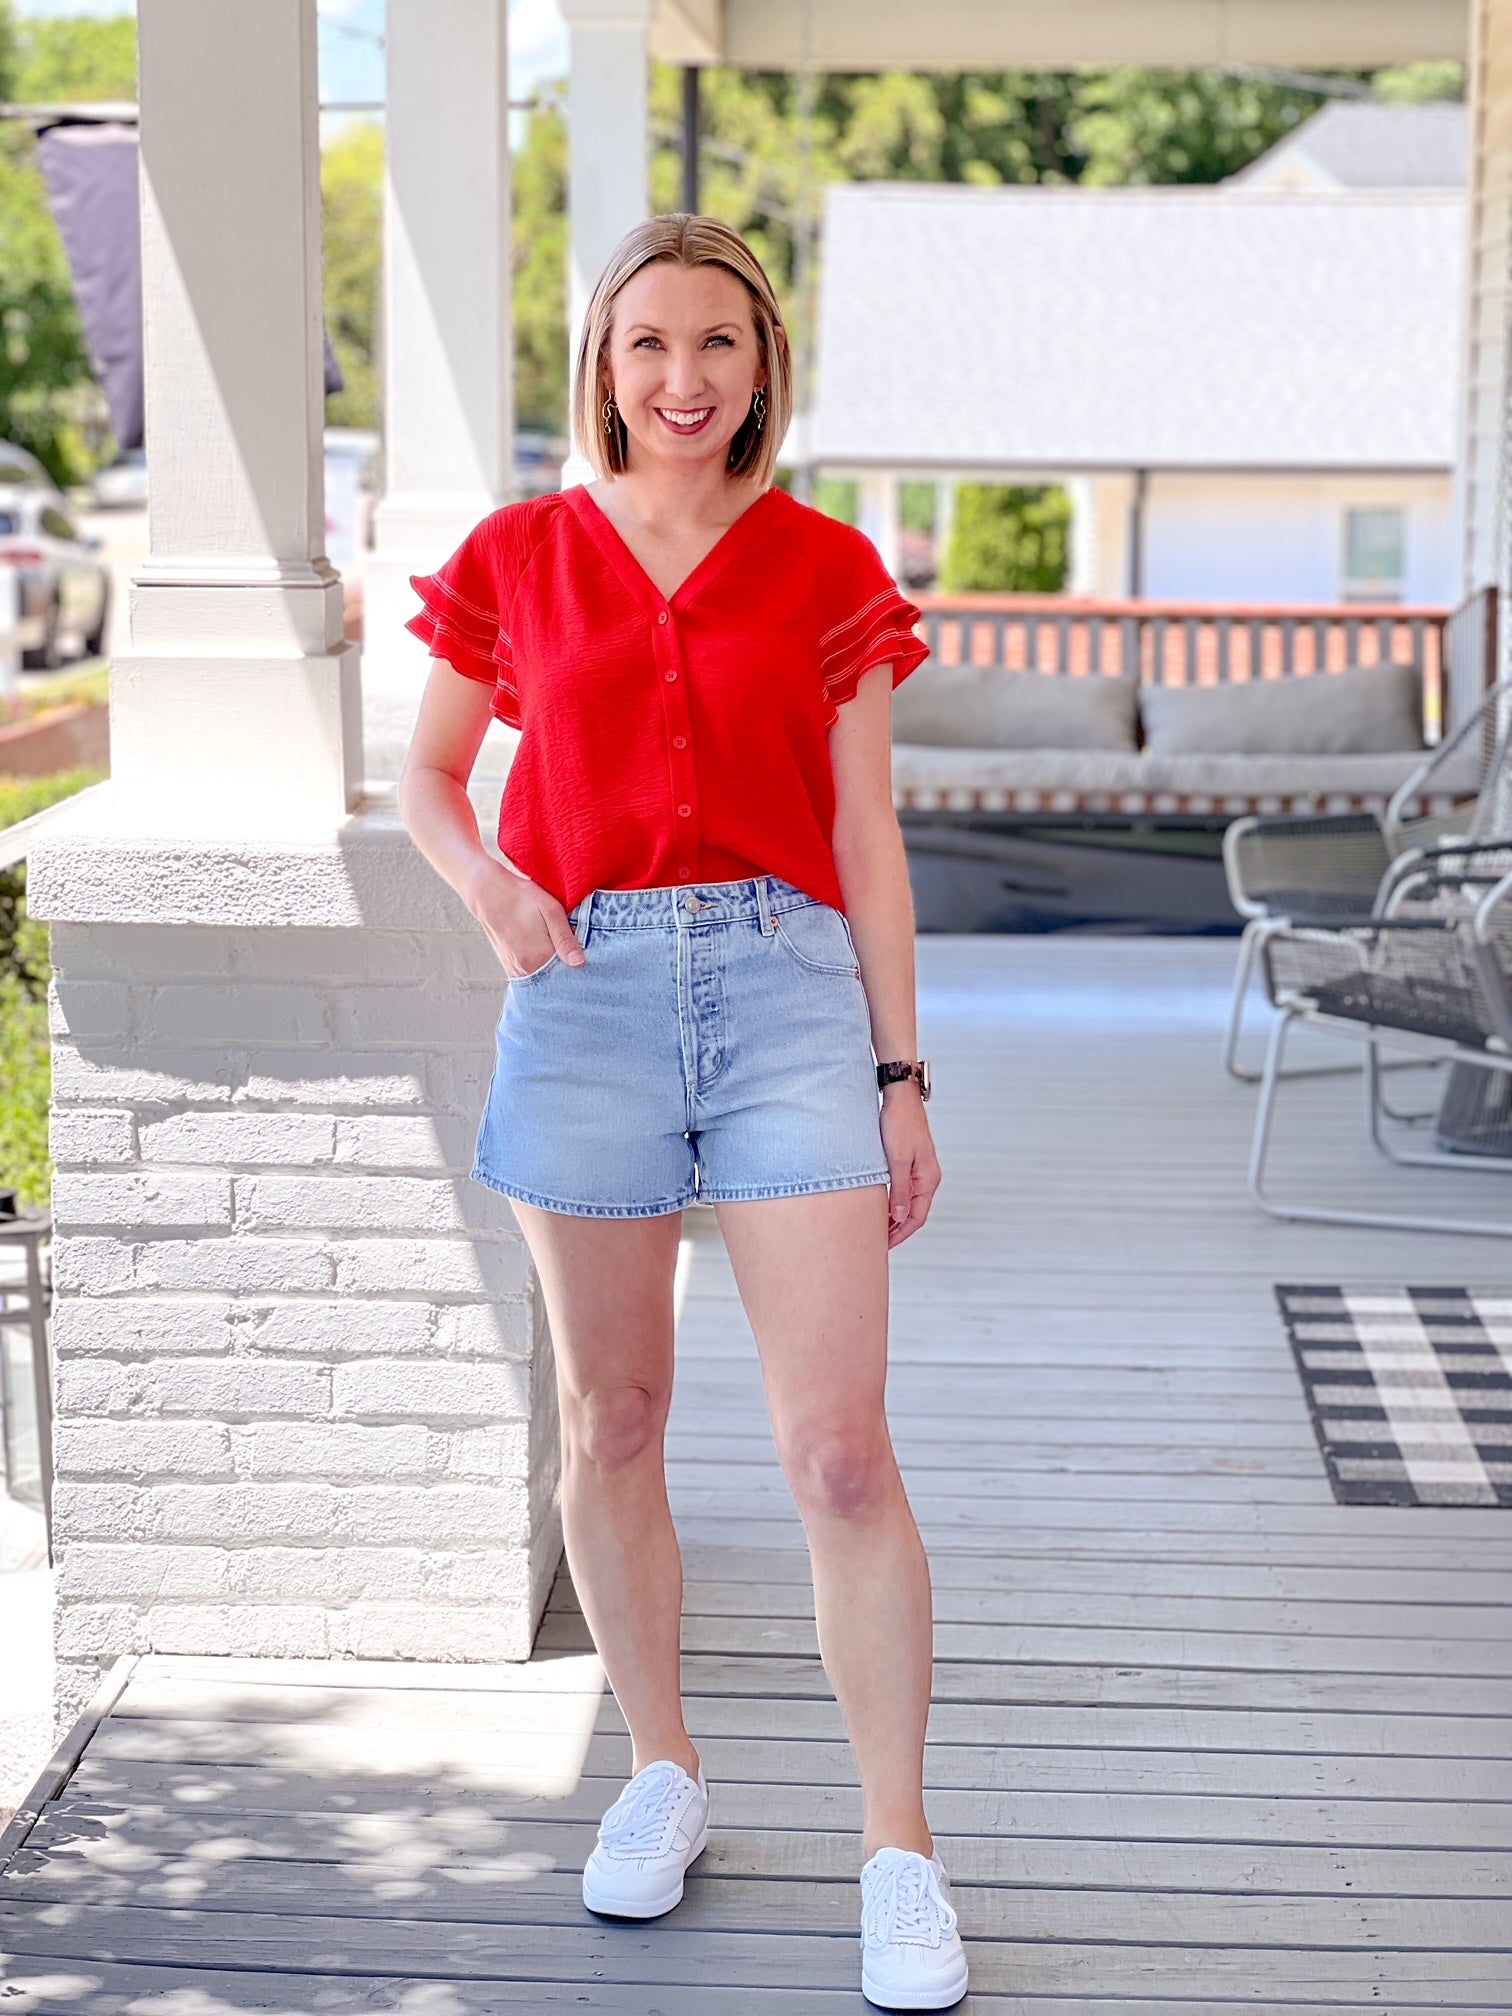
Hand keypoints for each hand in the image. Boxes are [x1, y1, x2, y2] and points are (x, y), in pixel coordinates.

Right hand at [467, 859, 586, 980]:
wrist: (488, 893)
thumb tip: (580, 964)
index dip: (581, 972)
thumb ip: (565, 939)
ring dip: (556, 975)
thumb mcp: (551, 911)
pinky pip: (531, 977)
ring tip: (565, 960)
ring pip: (543, 982)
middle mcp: (525, 970)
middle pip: (555, 983)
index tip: (592, 967)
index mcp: (538, 958)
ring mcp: (515, 970)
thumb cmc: (522, 898)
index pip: (567, 977)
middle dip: (569, 976)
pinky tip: (550, 961)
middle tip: (581, 963)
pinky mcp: (510, 966)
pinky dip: (543, 973)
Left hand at [880, 1083, 940, 1246]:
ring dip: (893, 1216)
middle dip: (896, 1230)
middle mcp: (927, 1177)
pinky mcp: (909, 1162)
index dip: (900, 1234)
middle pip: (913, 1213)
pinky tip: (879, 1205)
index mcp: (928, 1179)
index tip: (884, 1245)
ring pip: (907, 1202)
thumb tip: (898, 1216)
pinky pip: (902, 1190)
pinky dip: (892, 1201)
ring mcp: (919, 1170)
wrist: (900, 1096)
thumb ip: (898, 1189)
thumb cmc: (899, 1123)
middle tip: (877, 1241)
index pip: (917, 1217)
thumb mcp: (896, 1159)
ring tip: (875, 1227)